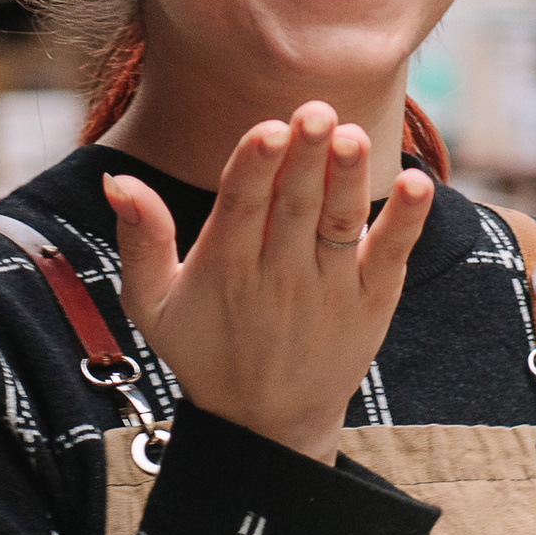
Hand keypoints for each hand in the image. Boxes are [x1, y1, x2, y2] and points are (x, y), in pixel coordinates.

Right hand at [107, 105, 434, 466]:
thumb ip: (140, 239)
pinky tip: (418, 184)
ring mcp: (330, 289)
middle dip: (305, 157)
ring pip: (340, 223)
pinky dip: (404, 221)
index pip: (241, 206)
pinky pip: (390, 253)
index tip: (268, 129)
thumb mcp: (152, 304)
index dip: (255, 166)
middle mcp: (279, 276)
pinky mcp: (371, 301)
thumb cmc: (205, 349)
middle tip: (314, 110)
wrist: (265, 424)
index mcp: (226, 267)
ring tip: (353, 136)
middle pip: (294, 206)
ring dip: (349, 179)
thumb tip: (117, 180)